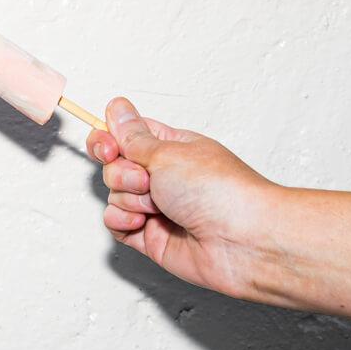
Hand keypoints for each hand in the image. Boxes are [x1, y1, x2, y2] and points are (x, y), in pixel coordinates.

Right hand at [86, 98, 274, 299]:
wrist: (241, 240)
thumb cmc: (221, 191)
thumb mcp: (167, 151)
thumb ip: (132, 136)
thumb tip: (117, 109)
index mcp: (171, 147)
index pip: (126, 135)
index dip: (109, 139)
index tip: (109, 147)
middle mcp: (164, 176)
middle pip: (114, 166)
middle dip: (122, 173)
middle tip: (147, 180)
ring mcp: (157, 206)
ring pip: (114, 195)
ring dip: (129, 199)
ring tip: (157, 207)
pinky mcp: (150, 235)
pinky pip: (115, 222)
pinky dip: (124, 222)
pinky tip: (145, 223)